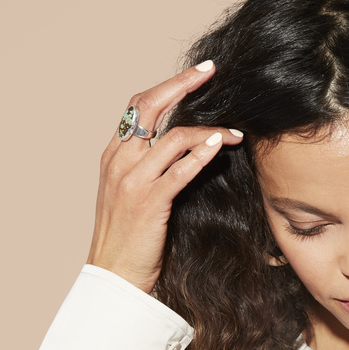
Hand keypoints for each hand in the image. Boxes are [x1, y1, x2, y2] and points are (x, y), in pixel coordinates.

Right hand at [87, 60, 243, 293]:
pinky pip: (179, 170)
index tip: (196, 75)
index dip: (168, 86)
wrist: (113, 276)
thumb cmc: (129, 239)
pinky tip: (220, 146)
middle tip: (211, 73)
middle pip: (150, 106)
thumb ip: (149, 167)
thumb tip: (186, 147)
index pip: (138, 105)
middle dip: (182, 84)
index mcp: (114, 155)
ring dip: (209, 129)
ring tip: (235, 132)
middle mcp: (119, 161)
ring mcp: (132, 180)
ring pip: (173, 137)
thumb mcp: (131, 194)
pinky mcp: (149, 202)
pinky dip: (201, 155)